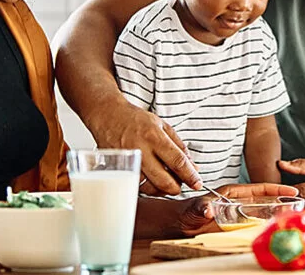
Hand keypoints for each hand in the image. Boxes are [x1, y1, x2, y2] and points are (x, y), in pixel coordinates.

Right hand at [83, 103, 200, 195]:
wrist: (107, 114)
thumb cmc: (135, 119)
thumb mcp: (162, 125)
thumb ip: (179, 146)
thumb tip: (193, 167)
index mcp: (154, 137)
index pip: (177, 161)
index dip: (190, 175)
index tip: (197, 183)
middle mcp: (140, 150)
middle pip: (164, 180)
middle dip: (177, 187)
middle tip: (182, 185)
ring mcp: (127, 162)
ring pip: (149, 187)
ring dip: (161, 189)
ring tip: (166, 180)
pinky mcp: (117, 170)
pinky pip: (136, 186)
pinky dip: (147, 187)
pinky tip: (151, 180)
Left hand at [175, 183, 298, 236]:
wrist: (181, 224)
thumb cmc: (188, 211)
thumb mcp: (195, 207)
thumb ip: (202, 208)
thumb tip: (208, 211)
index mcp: (234, 193)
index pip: (259, 189)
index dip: (276, 190)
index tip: (291, 192)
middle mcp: (240, 203)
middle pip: (266, 201)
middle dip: (282, 202)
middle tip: (299, 205)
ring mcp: (240, 215)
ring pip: (263, 214)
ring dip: (277, 215)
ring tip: (293, 217)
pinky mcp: (237, 227)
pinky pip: (255, 227)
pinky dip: (266, 228)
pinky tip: (276, 231)